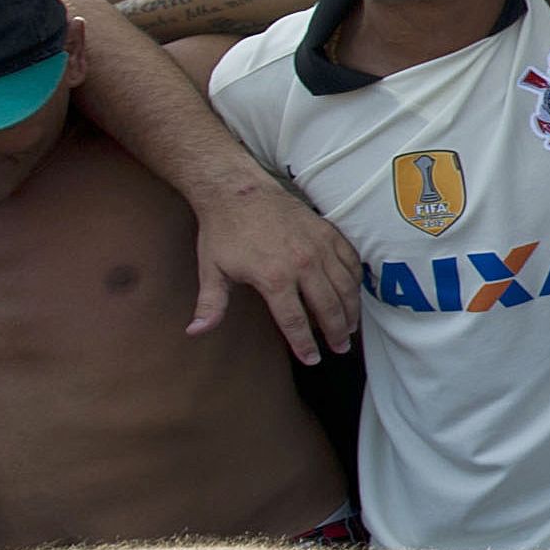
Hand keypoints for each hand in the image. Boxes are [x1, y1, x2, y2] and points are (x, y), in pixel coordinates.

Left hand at [186, 179, 361, 361]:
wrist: (238, 190)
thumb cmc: (223, 231)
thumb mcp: (211, 270)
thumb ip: (210, 304)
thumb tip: (194, 332)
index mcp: (274, 278)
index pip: (295, 321)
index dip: (304, 344)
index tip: (312, 359)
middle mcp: (303, 264)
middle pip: (328, 307)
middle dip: (336, 333)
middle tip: (340, 349)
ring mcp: (319, 246)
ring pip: (345, 287)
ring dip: (351, 311)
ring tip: (351, 327)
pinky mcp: (328, 232)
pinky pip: (351, 262)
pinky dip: (355, 281)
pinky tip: (353, 293)